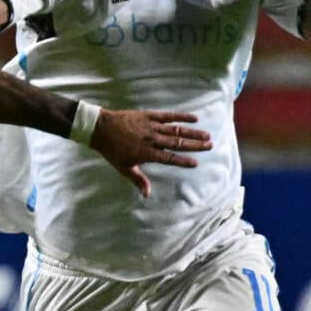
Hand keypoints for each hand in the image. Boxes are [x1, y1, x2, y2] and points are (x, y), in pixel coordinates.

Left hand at [89, 110, 209, 196]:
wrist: (101, 128)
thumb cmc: (112, 150)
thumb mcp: (124, 168)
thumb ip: (138, 180)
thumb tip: (147, 195)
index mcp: (147, 153)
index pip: (170, 158)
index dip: (183, 161)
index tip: (196, 163)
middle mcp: (152, 140)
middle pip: (178, 143)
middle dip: (195, 145)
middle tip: (210, 146)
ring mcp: (152, 127)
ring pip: (177, 130)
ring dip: (193, 132)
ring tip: (207, 135)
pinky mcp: (149, 115)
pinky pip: (169, 116)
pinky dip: (182, 116)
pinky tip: (194, 117)